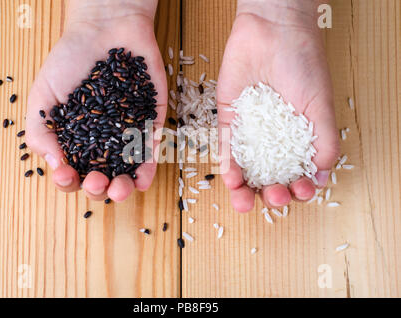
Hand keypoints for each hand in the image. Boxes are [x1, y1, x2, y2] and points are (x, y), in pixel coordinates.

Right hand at [26, 0, 166, 201]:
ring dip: (124, 188)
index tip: (67, 174)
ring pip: (127, 173)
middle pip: (100, 180)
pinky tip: (141, 179)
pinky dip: (148, 168)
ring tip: (119, 187)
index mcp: (74, 141)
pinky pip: (151, 151)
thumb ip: (41, 131)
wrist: (104, 29)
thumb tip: (55, 166)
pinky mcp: (150, 123)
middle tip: (95, 180)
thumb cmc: (69, 60)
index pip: (71, 174)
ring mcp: (127, 135)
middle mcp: (101, 144)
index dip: (67, 182)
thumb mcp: (43, 96)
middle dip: (97, 188)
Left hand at [217, 0, 339, 211]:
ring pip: (245, 169)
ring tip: (246, 201)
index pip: (297, 174)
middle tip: (276, 196)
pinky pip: (225, 147)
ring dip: (245, 190)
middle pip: (270, 177)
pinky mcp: (227, 119)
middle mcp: (272, 140)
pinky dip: (228, 166)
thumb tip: (321, 177)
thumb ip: (325, 142)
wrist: (273, 30)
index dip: (299, 189)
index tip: (301, 191)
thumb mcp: (320, 106)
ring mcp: (249, 131)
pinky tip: (232, 180)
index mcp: (298, 139)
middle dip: (273, 194)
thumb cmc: (303, 63)